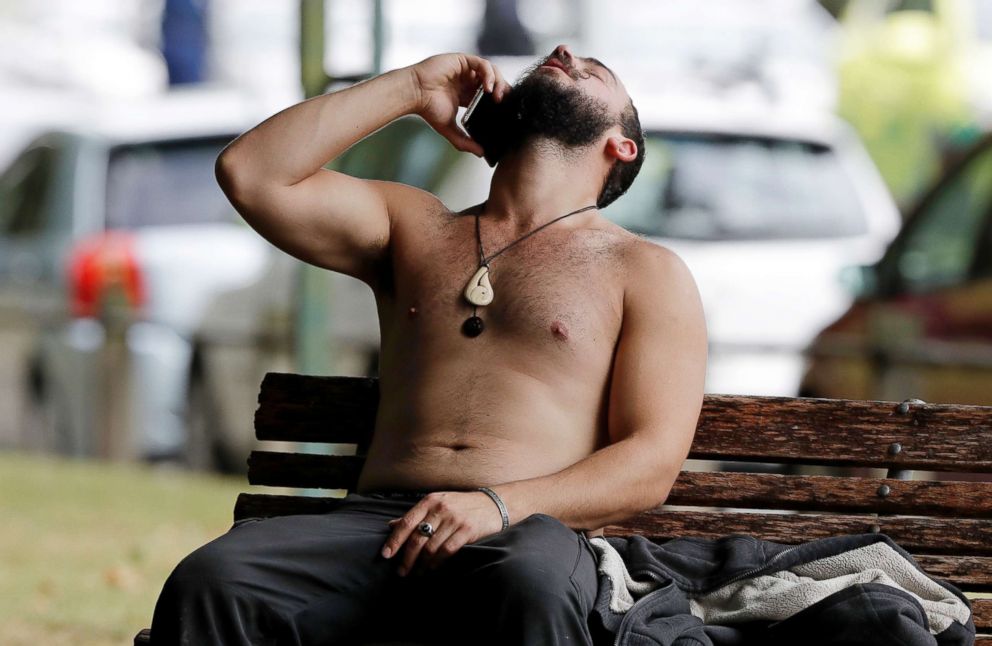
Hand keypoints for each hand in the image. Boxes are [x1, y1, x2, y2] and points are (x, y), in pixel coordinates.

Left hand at [381, 490, 504, 575]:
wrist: (494, 503)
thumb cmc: (462, 505)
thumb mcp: (438, 503)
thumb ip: (416, 515)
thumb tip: (391, 525)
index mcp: (430, 500)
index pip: (407, 522)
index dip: (394, 540)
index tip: (386, 554)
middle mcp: (441, 508)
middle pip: (417, 538)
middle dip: (407, 558)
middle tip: (402, 571)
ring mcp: (454, 519)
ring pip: (431, 547)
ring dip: (422, 563)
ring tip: (418, 572)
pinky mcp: (467, 530)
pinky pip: (447, 551)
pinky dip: (437, 562)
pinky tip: (433, 567)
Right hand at [407, 53, 511, 155]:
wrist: (414, 94)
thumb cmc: (427, 109)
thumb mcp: (449, 128)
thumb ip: (465, 141)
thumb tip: (481, 153)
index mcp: (467, 94)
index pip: (490, 95)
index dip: (499, 101)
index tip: (505, 111)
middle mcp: (467, 80)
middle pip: (494, 82)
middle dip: (502, 91)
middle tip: (504, 104)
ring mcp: (465, 69)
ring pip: (491, 71)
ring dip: (498, 82)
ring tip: (498, 96)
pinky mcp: (462, 60)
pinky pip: (482, 64)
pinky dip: (489, 74)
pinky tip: (488, 87)